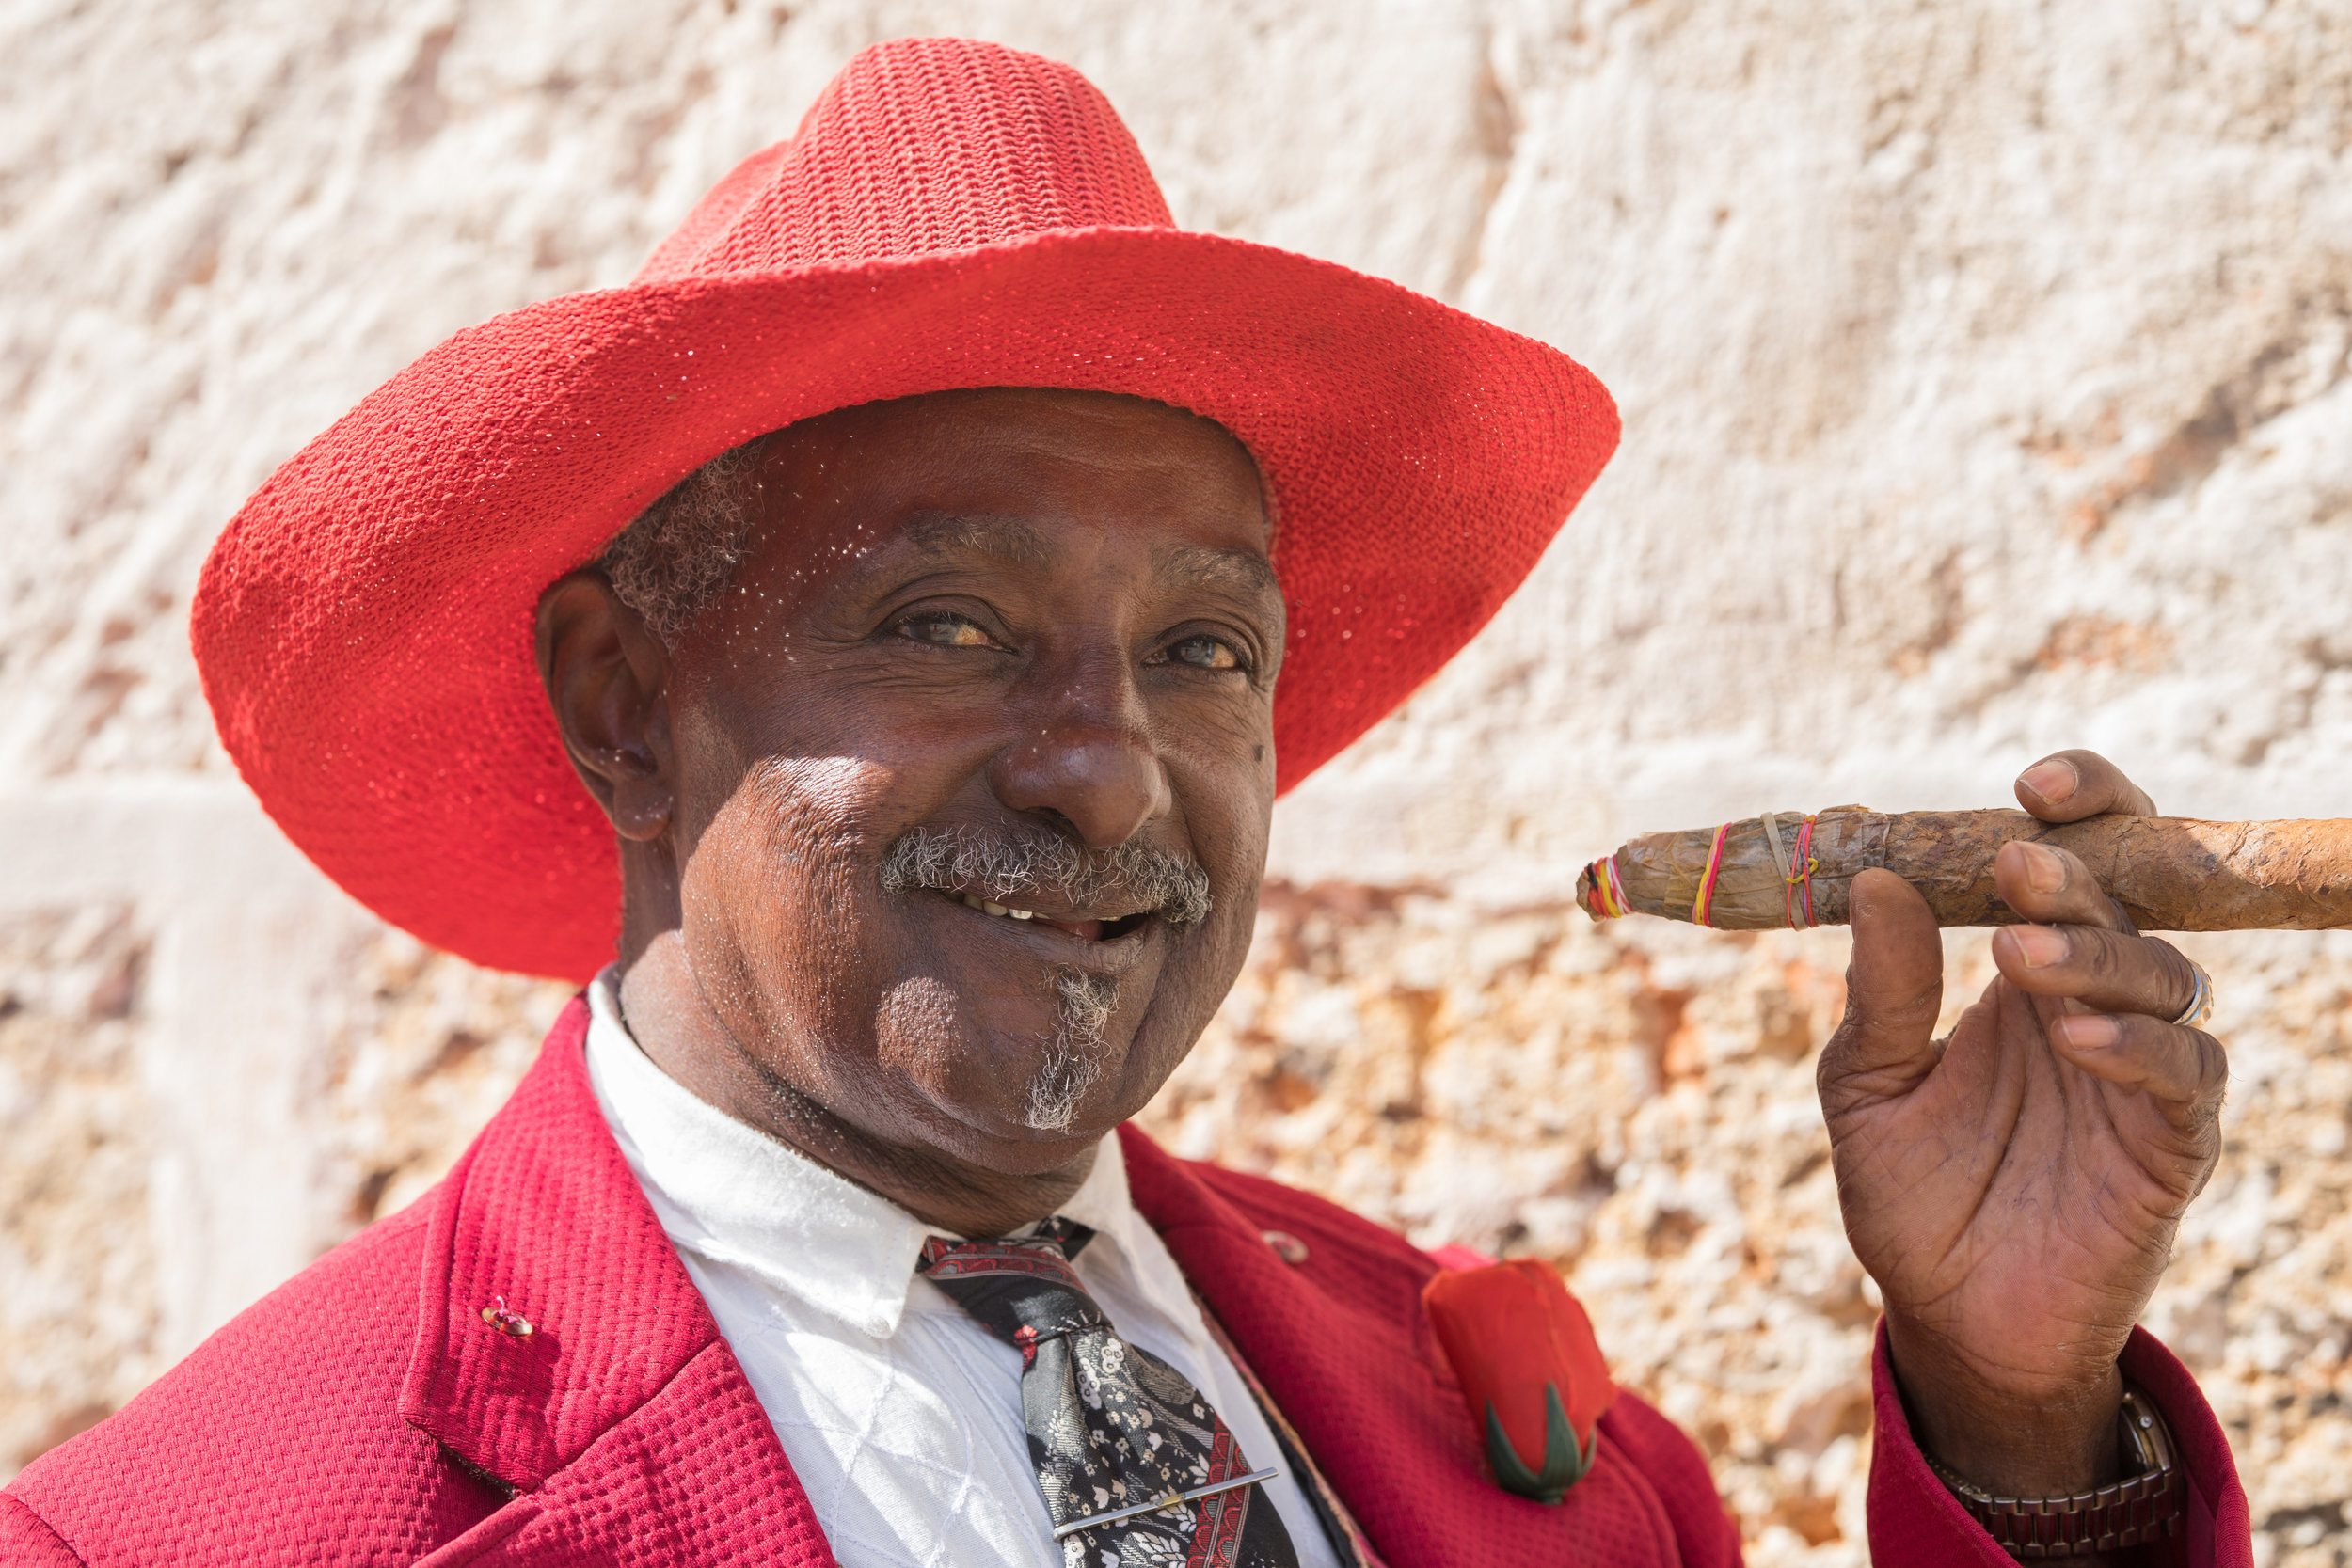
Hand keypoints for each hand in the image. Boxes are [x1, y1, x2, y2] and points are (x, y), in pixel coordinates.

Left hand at [1817, 750, 2224, 1493]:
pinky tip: (2076, 1038)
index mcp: (2023, 971)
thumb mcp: (1867, 1084)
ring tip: (2020, 957)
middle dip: (2080, 873)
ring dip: (2096, 956)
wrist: (1948, 1318)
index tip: (2029, 786)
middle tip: (2016, 866)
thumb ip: (1882, 991)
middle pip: (2129, 902)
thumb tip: (1876, 880)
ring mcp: (2138, 1072)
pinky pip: (2184, 1077)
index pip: (2075, 860)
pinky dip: (2138, 1047)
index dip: (2076, 811)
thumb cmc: (1909, 1192)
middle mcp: (2093, 1003)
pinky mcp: (2171, 1145)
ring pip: (2164, 976)